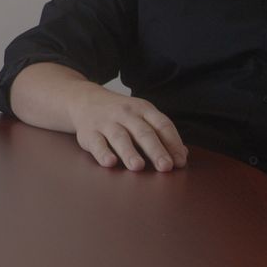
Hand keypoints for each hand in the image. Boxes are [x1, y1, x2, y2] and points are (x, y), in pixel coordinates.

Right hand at [65, 86, 186, 171]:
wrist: (85, 100)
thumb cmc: (121, 114)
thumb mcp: (142, 116)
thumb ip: (161, 135)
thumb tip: (182, 155)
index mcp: (143, 109)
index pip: (162, 124)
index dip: (173, 143)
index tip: (180, 161)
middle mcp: (126, 113)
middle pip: (143, 132)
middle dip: (155, 150)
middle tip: (165, 166)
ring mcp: (106, 122)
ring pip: (119, 137)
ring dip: (129, 152)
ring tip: (138, 167)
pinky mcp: (89, 132)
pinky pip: (96, 143)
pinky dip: (102, 153)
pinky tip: (110, 162)